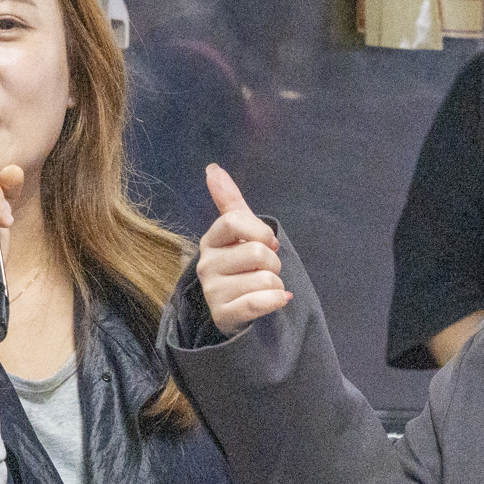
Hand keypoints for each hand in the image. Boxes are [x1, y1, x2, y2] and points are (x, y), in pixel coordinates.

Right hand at [199, 164, 291, 335]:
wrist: (236, 309)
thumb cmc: (241, 265)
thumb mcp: (239, 232)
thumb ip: (229, 200)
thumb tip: (212, 168)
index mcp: (210, 240)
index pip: (234, 221)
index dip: (261, 231)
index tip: (270, 242)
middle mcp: (206, 265)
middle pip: (258, 252)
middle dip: (275, 263)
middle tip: (266, 270)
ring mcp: (212, 292)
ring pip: (265, 279)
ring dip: (276, 284)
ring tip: (263, 288)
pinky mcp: (223, 315)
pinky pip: (260, 302)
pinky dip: (276, 301)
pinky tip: (277, 300)